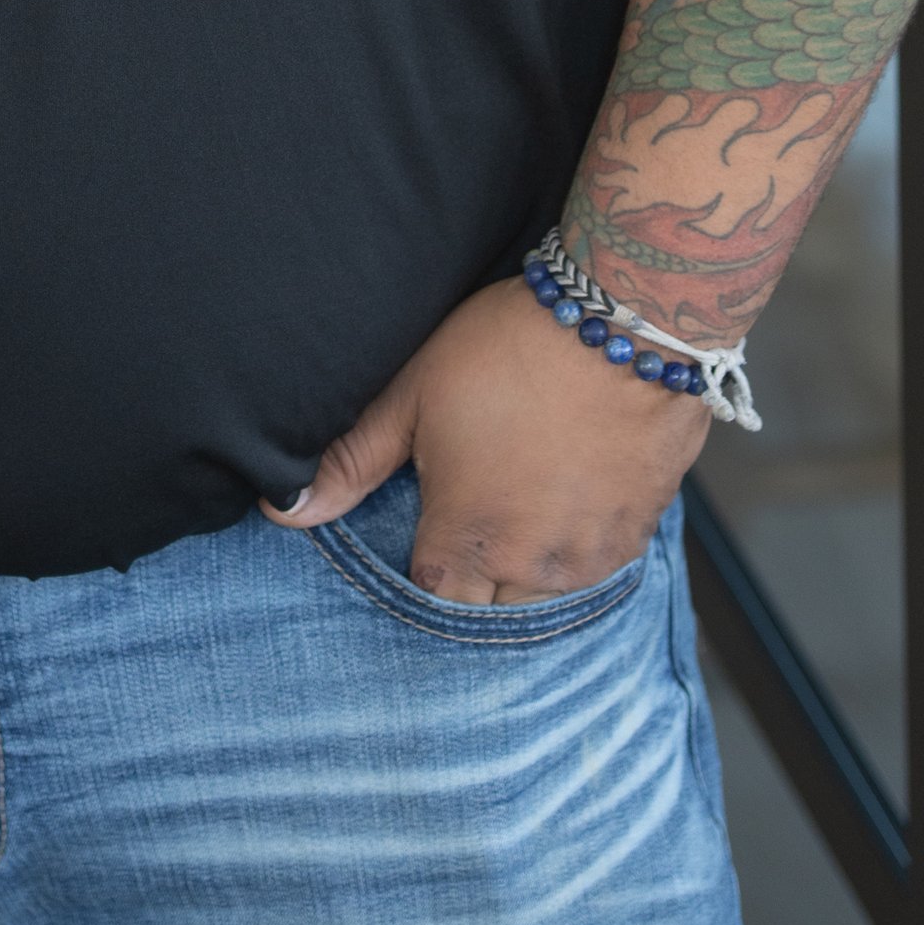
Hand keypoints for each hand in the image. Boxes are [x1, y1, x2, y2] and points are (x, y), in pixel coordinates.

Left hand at [263, 275, 707, 600]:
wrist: (624, 320)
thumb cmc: (510, 348)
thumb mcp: (415, 394)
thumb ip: (352, 461)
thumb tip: (284, 511)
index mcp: (468, 540)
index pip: (434, 597)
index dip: (425, 566)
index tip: (426, 528)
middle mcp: (533, 567)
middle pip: (492, 604)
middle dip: (477, 573)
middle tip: (474, 511)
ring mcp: (592, 555)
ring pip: (548, 592)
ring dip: (529, 563)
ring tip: (521, 498)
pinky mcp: (640, 532)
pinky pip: (598, 565)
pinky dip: (578, 543)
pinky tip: (567, 491)